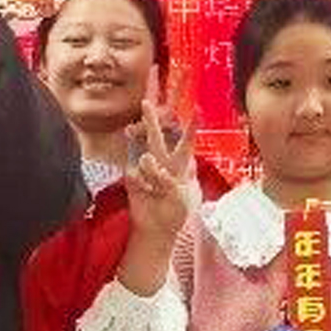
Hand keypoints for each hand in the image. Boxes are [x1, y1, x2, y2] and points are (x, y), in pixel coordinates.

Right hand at [123, 104, 197, 247]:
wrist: (157, 228)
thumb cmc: (176, 212)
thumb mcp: (181, 198)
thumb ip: (167, 179)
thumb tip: (149, 163)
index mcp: (182, 165)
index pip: (187, 142)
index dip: (192, 126)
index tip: (198, 108)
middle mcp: (164, 162)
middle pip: (157, 136)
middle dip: (150, 119)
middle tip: (145, 102)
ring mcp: (147, 169)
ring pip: (146, 156)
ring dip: (152, 173)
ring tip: (157, 189)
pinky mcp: (133, 177)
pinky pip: (135, 175)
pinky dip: (142, 185)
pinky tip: (147, 194)